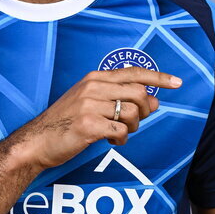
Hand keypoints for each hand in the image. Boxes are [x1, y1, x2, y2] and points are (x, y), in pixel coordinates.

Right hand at [10, 67, 181, 170]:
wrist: (37, 141)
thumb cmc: (65, 122)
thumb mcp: (89, 101)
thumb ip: (119, 98)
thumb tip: (154, 101)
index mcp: (95, 78)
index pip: (134, 73)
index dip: (159, 77)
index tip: (177, 82)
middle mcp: (93, 87)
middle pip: (139, 93)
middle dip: (145, 110)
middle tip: (135, 122)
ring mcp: (90, 106)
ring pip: (132, 114)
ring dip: (133, 128)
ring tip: (119, 133)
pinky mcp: (88, 126)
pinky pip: (122, 131)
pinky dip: (122, 139)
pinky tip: (111, 141)